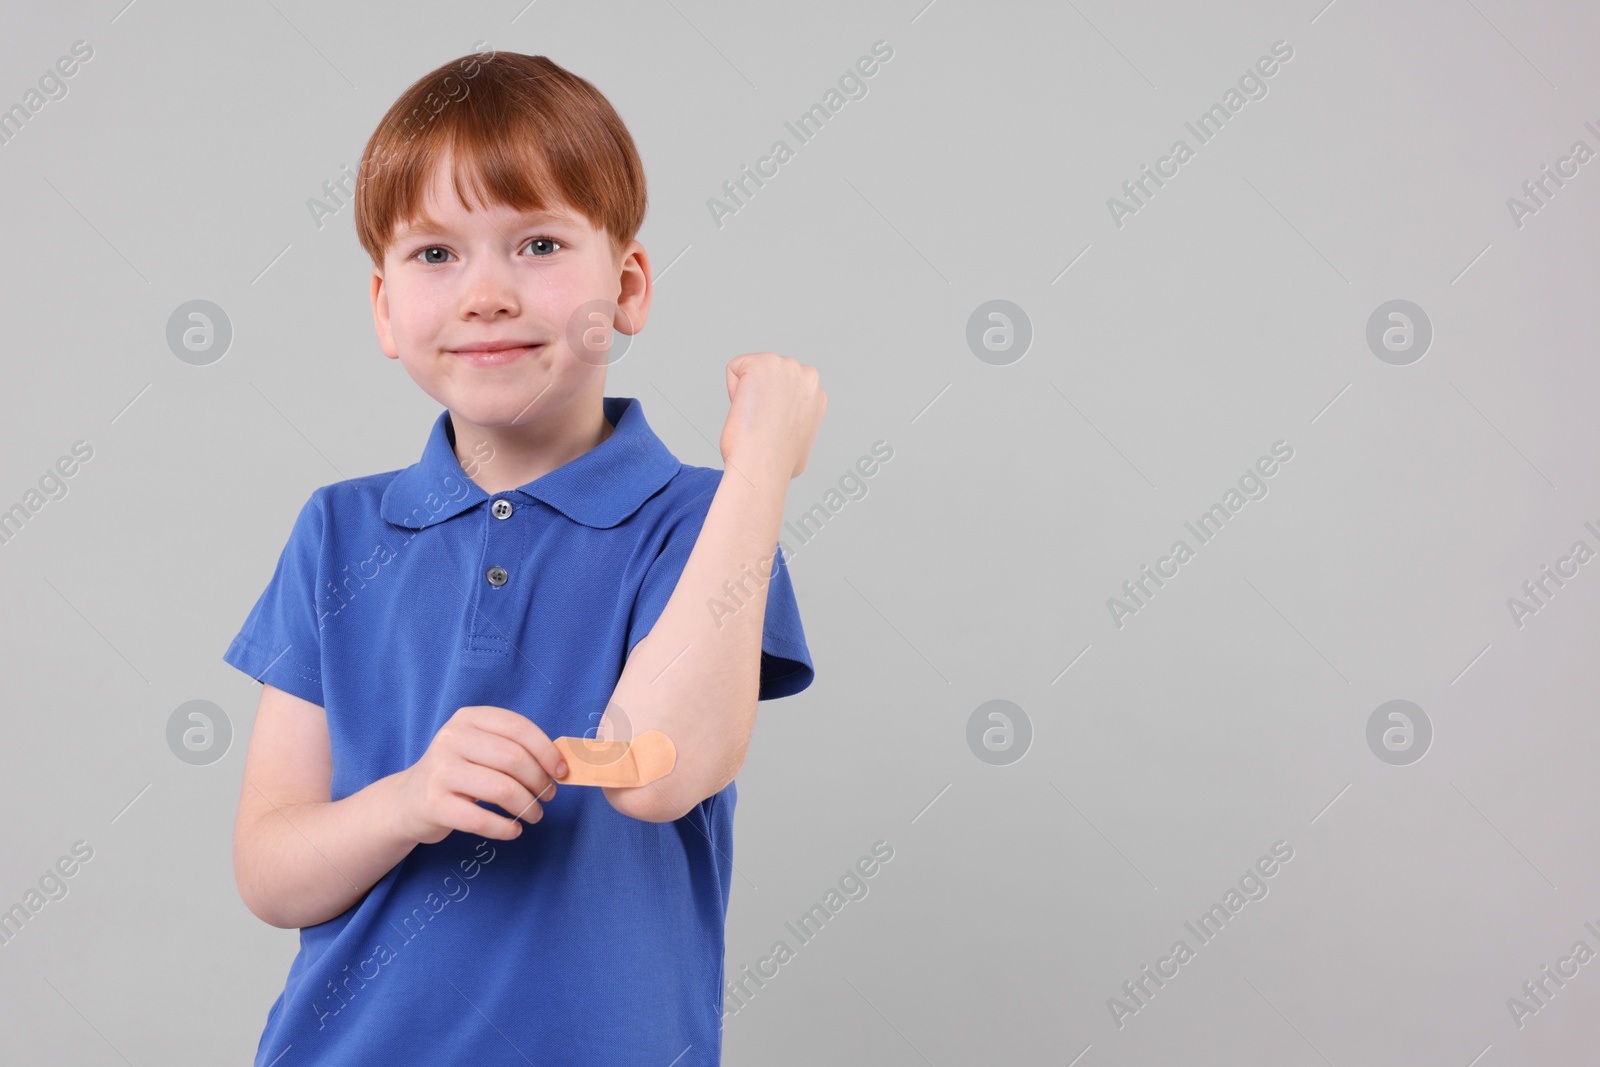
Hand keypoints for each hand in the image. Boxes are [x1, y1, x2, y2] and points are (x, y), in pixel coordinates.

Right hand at [392, 706, 568, 843]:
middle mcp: (451, 739)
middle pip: (513, 758)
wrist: (408, 800)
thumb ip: (515, 749)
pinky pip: (481, 819)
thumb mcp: (481, 748)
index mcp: (469, 718)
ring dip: (527, 806)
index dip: (547, 751)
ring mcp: (439, 770)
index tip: (561, 772)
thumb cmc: (459, 773)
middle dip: (539, 781)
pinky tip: (513, 830)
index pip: (518, 728)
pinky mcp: (433, 803)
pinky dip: (505, 828)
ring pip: (501, 789)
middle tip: (547, 797)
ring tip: (534, 815)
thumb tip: (561, 765)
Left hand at [720, 352, 826, 479]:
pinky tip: (744, 407)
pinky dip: (733, 389)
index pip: (785, 387)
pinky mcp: (761, 363)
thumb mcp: (801, 445)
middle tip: (761, 422)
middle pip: (770, 375)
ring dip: (747, 392)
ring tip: (754, 417)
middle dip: (761, 395)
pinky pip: (735, 369)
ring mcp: (785, 366)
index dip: (772, 407)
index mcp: (816, 395)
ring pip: (752, 371)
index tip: (771, 425)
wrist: (764, 463)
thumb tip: (786, 437)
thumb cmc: (778, 463)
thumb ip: (797, 428)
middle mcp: (806, 376)